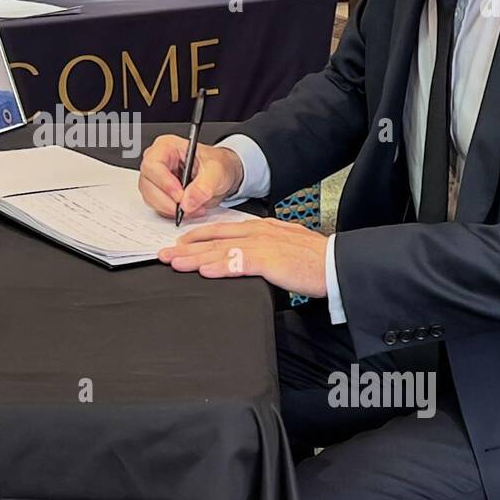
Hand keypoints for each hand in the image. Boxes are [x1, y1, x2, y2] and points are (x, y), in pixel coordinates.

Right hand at [138, 135, 244, 221]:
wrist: (220, 176)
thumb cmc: (216, 164)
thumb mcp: (217, 170)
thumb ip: (204, 185)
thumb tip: (188, 201)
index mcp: (166, 147)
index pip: (153, 165)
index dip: (164, 182)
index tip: (180, 195)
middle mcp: (157, 162)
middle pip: (147, 184)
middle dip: (167, 200)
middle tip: (188, 206)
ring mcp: (155, 179)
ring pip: (150, 198)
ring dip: (171, 209)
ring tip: (194, 208)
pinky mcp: (158, 194)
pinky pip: (157, 207)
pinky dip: (172, 213)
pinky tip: (189, 209)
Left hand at [159, 218, 328, 297]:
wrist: (336, 264)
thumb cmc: (313, 259)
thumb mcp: (283, 246)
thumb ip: (261, 248)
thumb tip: (242, 257)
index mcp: (260, 229)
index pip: (222, 230)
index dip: (197, 237)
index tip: (177, 244)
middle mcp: (258, 233)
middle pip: (215, 240)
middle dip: (186, 248)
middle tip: (163, 255)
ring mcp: (264, 246)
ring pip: (222, 250)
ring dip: (195, 258)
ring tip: (174, 263)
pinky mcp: (271, 261)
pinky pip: (240, 263)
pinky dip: (221, 266)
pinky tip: (205, 271)